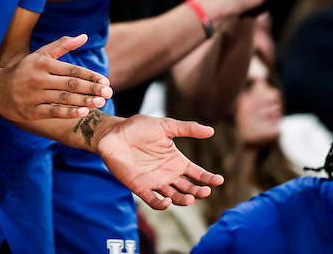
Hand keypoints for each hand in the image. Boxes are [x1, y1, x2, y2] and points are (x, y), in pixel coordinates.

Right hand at [0, 35, 112, 121]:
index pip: (72, 69)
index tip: (106, 81)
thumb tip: (85, 36)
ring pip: (64, 98)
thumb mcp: (40, 54)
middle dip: (92, 88)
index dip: (91, 75)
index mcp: (43, 62)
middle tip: (109, 92)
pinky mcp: (30, 111)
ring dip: (85, 101)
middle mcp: (38, 78)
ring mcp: (34, 95)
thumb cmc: (23, 70)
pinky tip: (83, 112)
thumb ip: (63, 45)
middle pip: (71, 84)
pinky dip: (69, 112)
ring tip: (101, 102)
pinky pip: (53, 112)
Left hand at [94, 114, 223, 209]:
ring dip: (184, 200)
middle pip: (189, 188)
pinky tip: (168, 202)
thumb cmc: (138, 127)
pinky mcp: (140, 187)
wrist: (113, 133)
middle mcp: (168, 173)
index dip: (208, 178)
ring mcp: (155, 182)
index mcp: (176, 160)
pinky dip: (162, 205)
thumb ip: (187, 129)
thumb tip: (211, 130)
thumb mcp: (165, 126)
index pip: (197, 173)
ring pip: (175, 197)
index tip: (219, 180)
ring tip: (191, 198)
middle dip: (199, 192)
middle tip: (205, 191)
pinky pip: (153, 201)